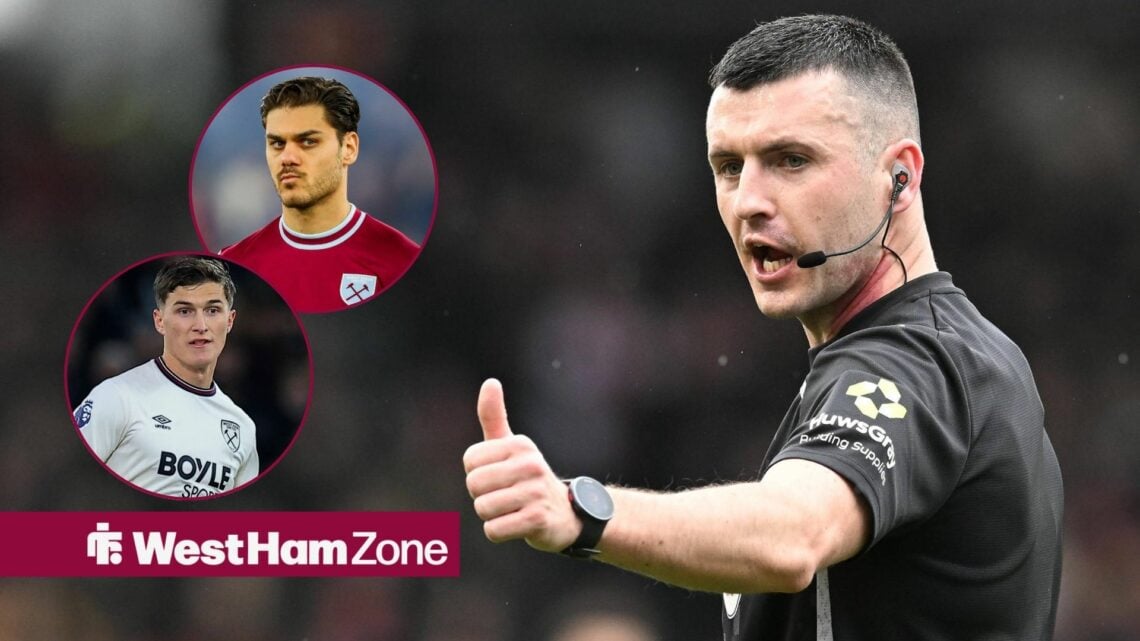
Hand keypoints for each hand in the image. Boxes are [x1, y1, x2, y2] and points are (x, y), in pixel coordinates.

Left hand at [462, 378, 580, 551]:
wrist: (567, 514)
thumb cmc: (528, 477)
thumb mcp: (512, 445)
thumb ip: (494, 416)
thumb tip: (490, 382)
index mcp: (520, 444)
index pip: (470, 461)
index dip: (477, 474)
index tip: (499, 476)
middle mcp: (530, 464)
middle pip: (474, 485)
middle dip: (482, 496)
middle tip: (504, 496)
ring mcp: (536, 492)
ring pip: (482, 509)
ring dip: (491, 516)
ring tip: (512, 510)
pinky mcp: (538, 520)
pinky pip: (494, 530)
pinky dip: (498, 532)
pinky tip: (516, 525)